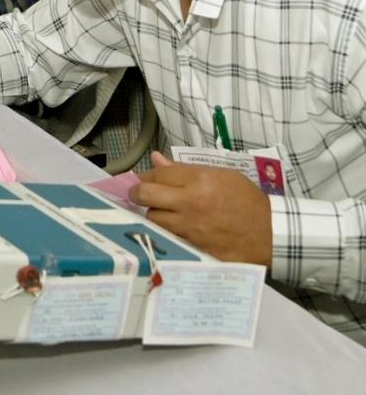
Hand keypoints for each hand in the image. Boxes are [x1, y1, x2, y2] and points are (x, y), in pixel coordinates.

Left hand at [129, 151, 272, 265]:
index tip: (148, 180)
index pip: (157, 174)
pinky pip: (170, 240)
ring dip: (154, 215)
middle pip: (145, 196)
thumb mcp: (220, 176)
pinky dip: (168, 235)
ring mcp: (192, 230)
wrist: (271, 233)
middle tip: (140, 195)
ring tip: (162, 214)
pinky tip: (172, 232)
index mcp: (198, 181)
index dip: (148, 176)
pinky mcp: (196, 250)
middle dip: (138, 194)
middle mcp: (190, 204)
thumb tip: (156, 159)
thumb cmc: (246, 200)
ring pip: (153, 220)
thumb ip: (185, 169)